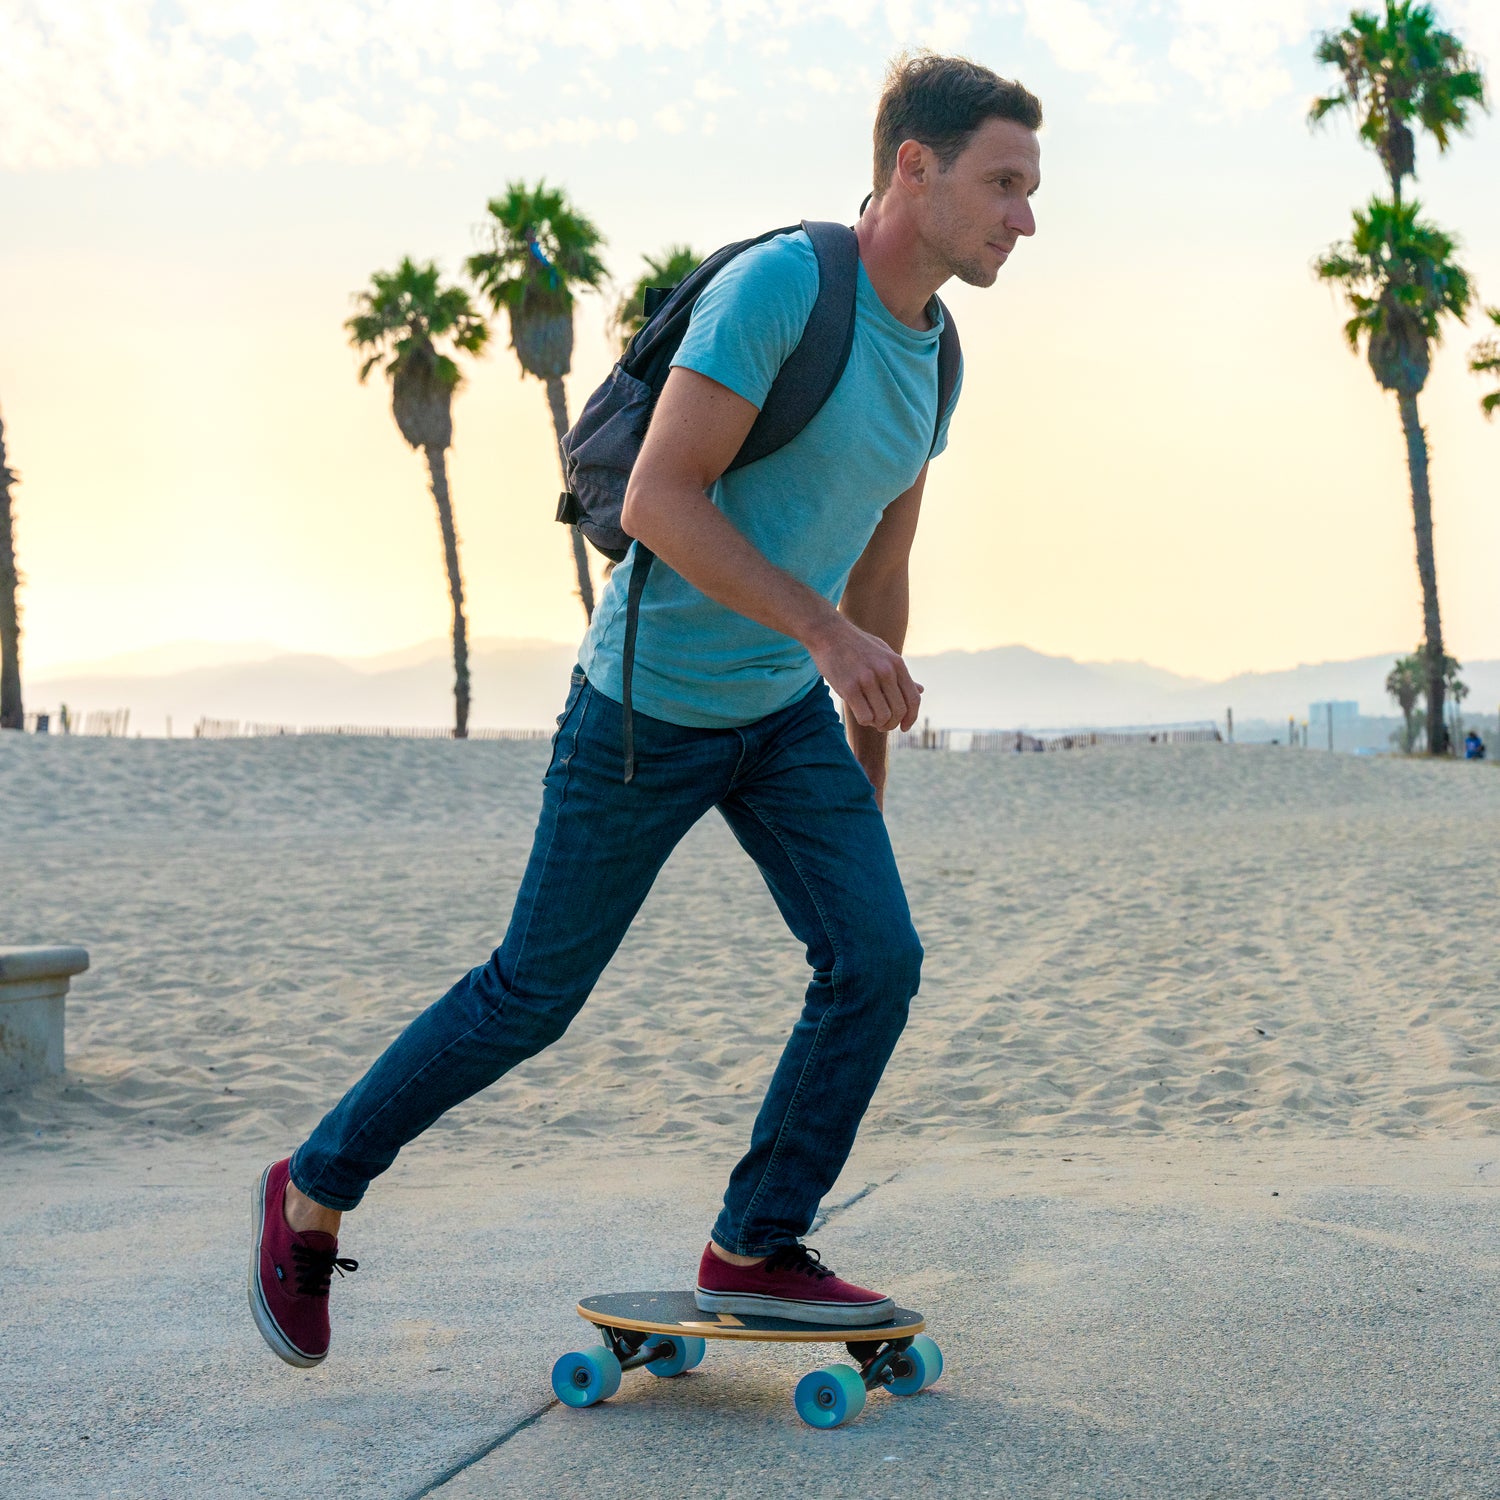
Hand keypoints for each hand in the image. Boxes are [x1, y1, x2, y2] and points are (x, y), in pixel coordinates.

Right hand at [808, 615, 922, 732]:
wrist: (828, 633)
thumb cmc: (857, 645)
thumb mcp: (884, 653)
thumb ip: (901, 674)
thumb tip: (921, 690)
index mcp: (896, 664)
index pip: (913, 699)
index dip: (911, 718)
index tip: (904, 727)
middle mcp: (885, 671)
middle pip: (899, 711)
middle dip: (892, 724)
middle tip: (883, 725)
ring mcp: (867, 679)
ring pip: (883, 717)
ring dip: (878, 724)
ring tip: (871, 719)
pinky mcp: (849, 687)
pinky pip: (865, 716)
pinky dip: (865, 721)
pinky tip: (860, 713)